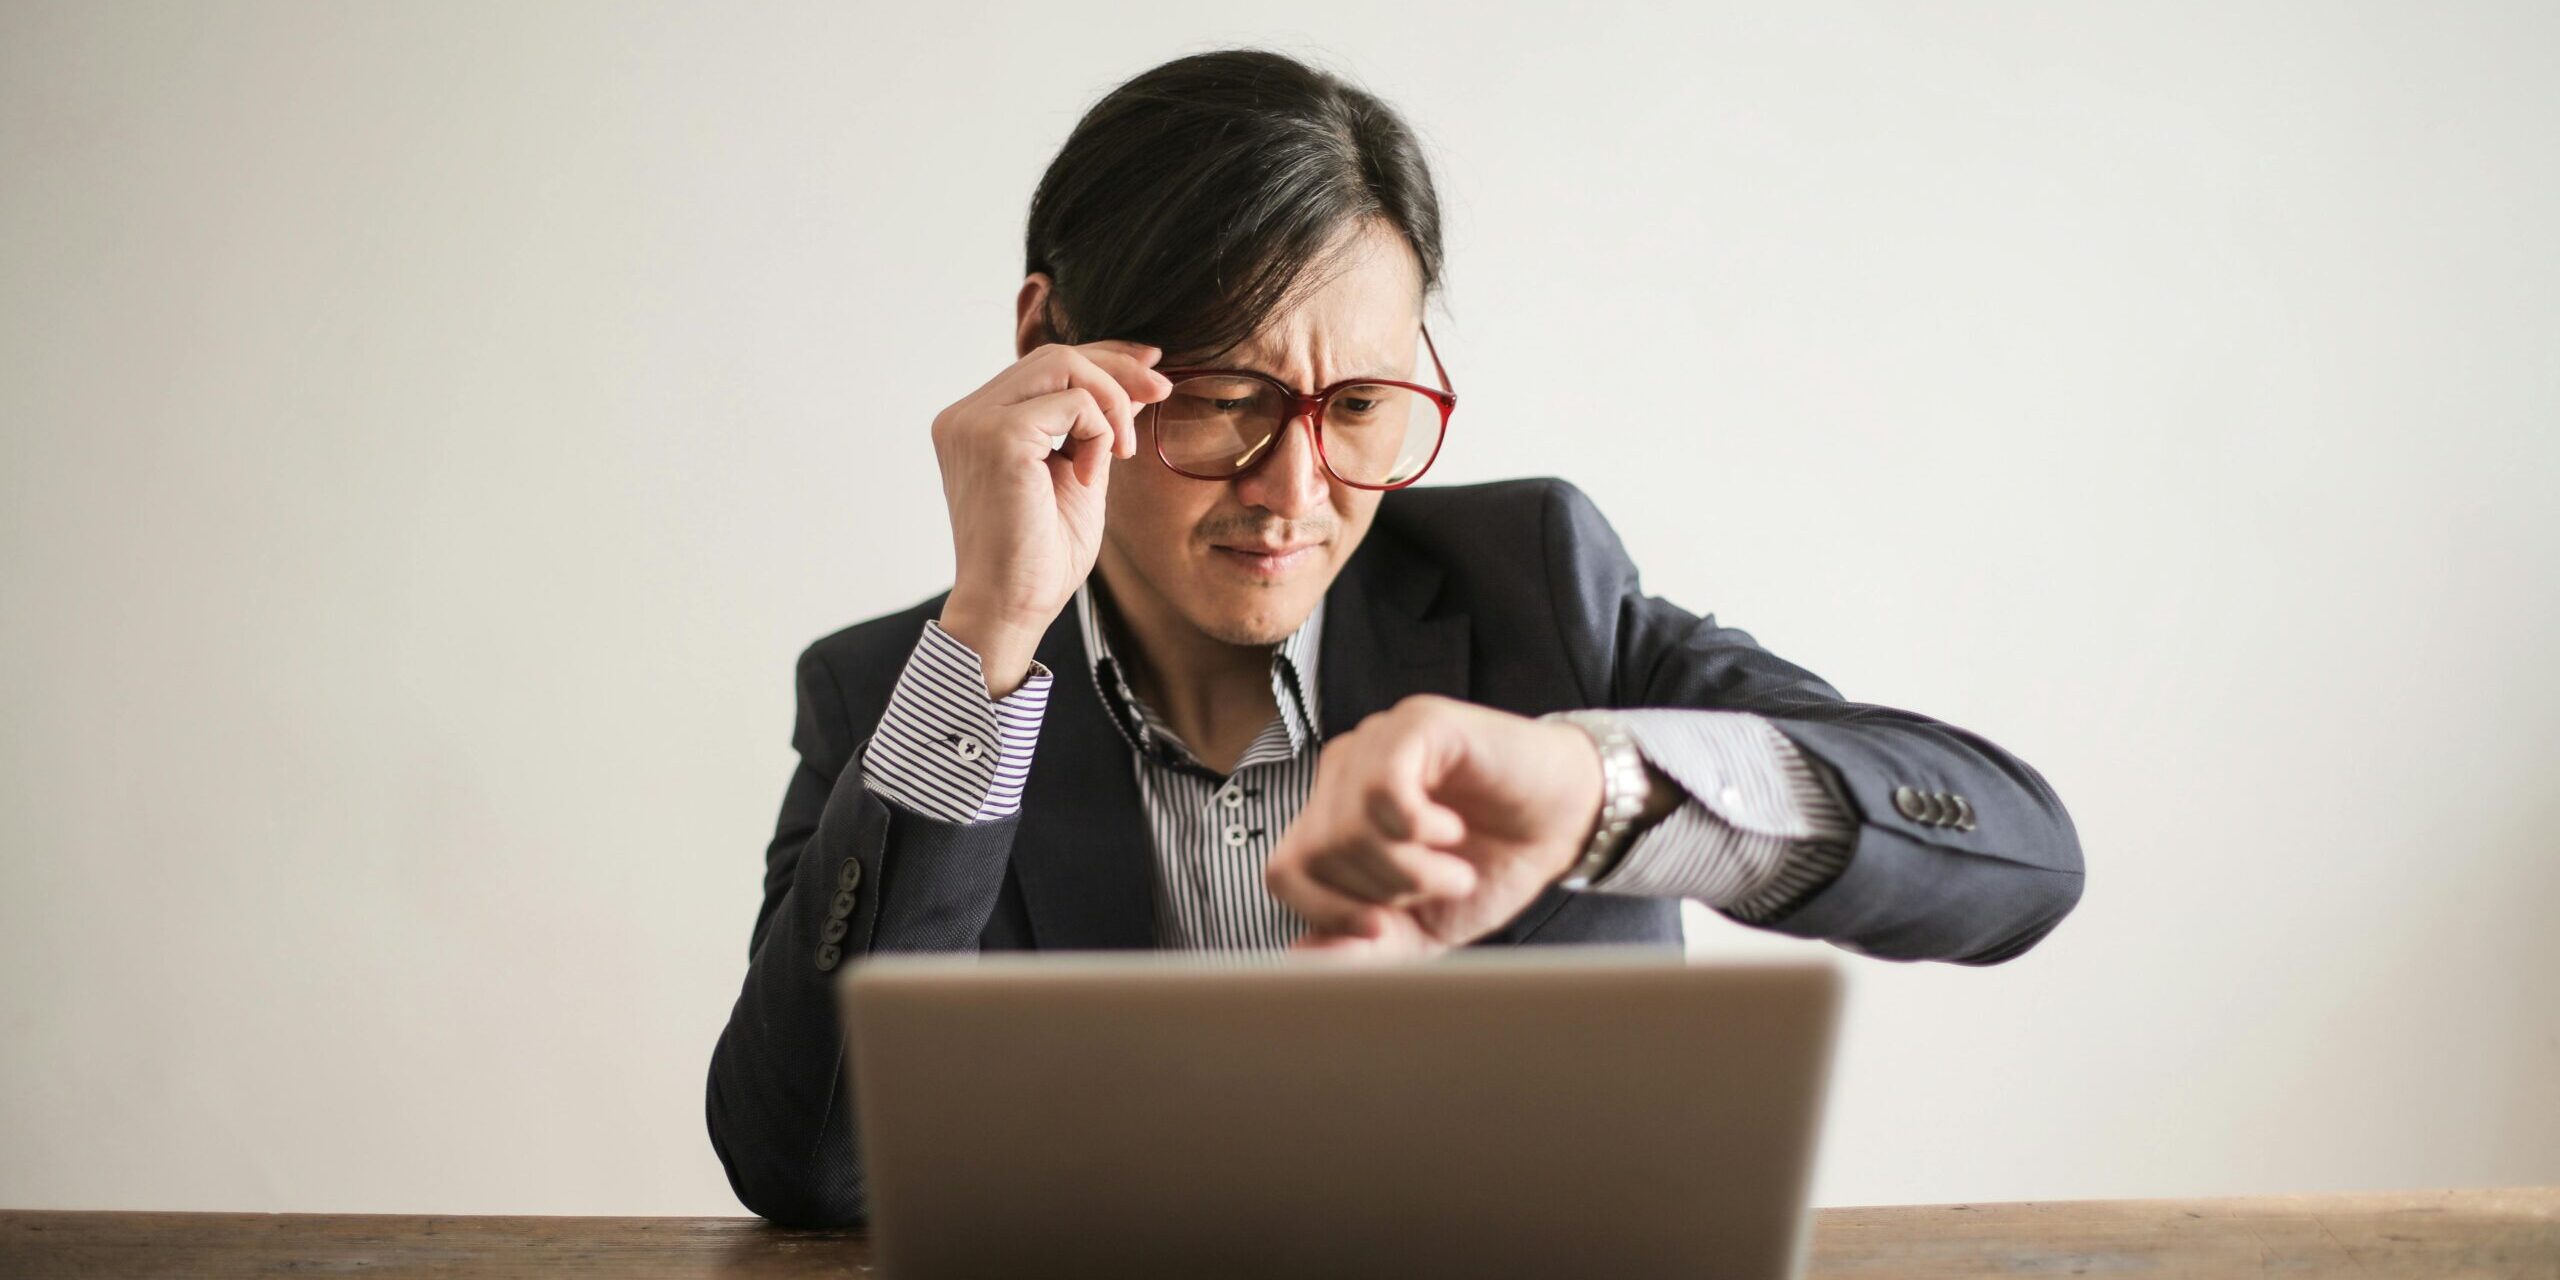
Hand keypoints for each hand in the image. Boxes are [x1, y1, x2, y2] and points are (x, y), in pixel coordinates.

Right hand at [931, 339, 1171, 694]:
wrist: (1013, 607)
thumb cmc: (1040, 557)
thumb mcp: (1078, 474)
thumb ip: (1093, 427)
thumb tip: (1135, 381)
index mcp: (976, 422)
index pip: (1043, 365)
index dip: (1102, 357)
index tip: (1151, 368)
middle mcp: (965, 416)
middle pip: (1054, 354)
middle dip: (1118, 369)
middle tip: (1162, 393)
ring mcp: (974, 422)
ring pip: (1064, 364)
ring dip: (1112, 402)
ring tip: (1123, 452)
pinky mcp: (997, 436)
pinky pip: (1073, 403)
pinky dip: (1100, 432)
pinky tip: (1092, 476)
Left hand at [1264, 695, 1607, 959]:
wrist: (1565, 823)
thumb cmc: (1492, 865)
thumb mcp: (1424, 926)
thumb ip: (1364, 947)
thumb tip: (1301, 961)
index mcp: (1333, 815)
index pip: (1285, 871)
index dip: (1327, 912)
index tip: (1384, 928)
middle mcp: (1343, 773)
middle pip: (1315, 853)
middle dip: (1381, 893)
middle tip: (1437, 888)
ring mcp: (1376, 743)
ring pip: (1347, 827)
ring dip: (1410, 869)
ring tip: (1456, 868)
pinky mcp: (1416, 724)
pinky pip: (1383, 788)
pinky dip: (1420, 828)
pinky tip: (1452, 830)